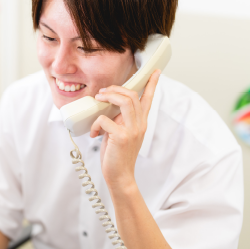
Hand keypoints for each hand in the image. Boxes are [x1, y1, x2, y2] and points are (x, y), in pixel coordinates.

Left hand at [90, 70, 160, 188]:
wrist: (120, 177)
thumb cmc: (117, 156)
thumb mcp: (120, 134)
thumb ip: (118, 120)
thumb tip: (106, 107)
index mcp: (141, 123)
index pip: (148, 99)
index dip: (152, 84)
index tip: (156, 72)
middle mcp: (140, 124)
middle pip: (132, 95)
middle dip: (115, 88)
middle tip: (102, 92)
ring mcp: (132, 130)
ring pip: (124, 101)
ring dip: (108, 97)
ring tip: (98, 100)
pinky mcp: (121, 137)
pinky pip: (105, 120)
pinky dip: (95, 124)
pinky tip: (93, 134)